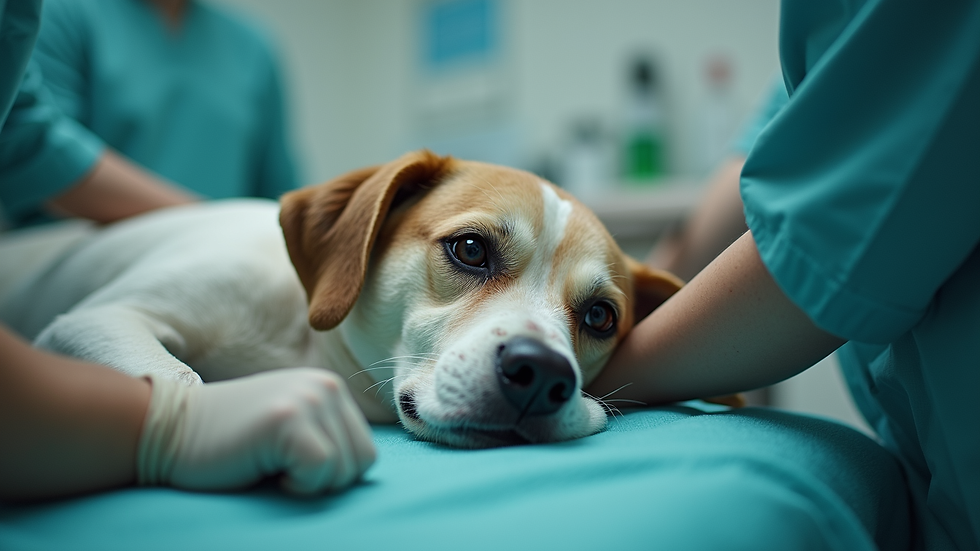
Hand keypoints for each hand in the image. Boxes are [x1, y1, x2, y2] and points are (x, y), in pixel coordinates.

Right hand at [138, 368, 376, 494]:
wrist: (165, 431)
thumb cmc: (226, 446)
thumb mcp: (290, 429)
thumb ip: (327, 438)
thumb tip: (364, 472)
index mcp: (329, 388)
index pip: (365, 453)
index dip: (329, 476)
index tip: (287, 465)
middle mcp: (325, 386)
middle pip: (362, 463)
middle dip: (322, 482)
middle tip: (276, 467)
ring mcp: (308, 398)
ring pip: (343, 471)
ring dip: (306, 483)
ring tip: (267, 463)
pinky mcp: (289, 418)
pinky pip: (320, 471)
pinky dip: (295, 486)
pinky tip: (262, 468)